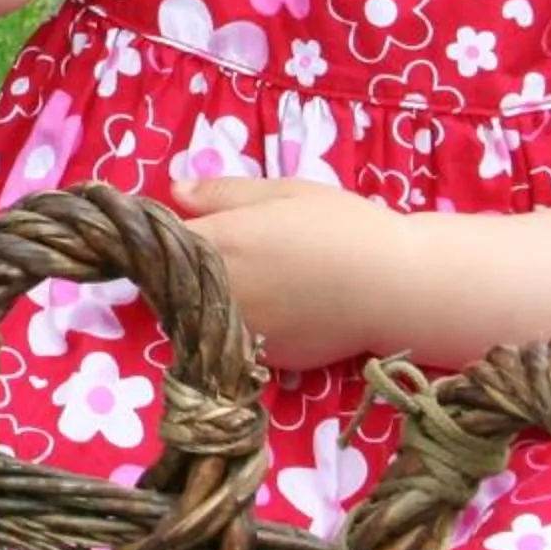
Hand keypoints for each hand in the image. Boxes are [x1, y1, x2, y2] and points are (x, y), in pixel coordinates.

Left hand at [169, 175, 400, 370]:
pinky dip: (234, 329)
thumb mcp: (283, 191)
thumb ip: (222, 193)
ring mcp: (241, 329)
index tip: (161, 233)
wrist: (396, 288)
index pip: (156, 244)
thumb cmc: (342, 227)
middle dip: (173, 273)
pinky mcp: (264, 358)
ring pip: (196, 319)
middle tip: (195, 258)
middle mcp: (221, 290)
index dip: (154, 238)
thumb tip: (173, 191)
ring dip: (199, 303)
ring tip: (233, 285)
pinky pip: (231, 342)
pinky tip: (262, 311)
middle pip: (168, 285)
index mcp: (220, 241)